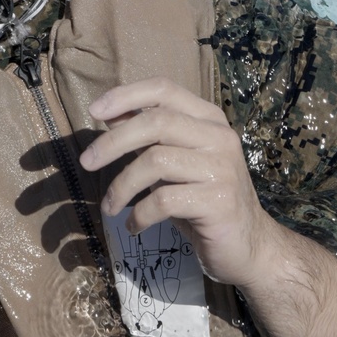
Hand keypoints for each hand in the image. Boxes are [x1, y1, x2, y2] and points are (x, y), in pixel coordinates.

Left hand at [81, 77, 275, 289]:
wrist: (249, 247)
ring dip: (121, 186)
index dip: (126, 95)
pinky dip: (139, 214)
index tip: (94, 110)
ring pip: (155, 162)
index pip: (164, 90)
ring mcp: (222, 168)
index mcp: (209, 119)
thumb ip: (148, 138)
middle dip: (113, 142)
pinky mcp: (219, 202)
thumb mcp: (175, 163)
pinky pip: (163, 200)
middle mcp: (220, 136)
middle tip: (86, 163)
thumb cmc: (204, 200)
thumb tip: (108, 114)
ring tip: (109, 207)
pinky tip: (133, 225)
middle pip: (156, 123)